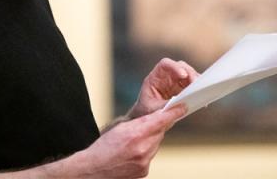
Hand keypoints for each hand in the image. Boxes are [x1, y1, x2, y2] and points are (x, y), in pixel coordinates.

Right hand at [57, 105, 186, 178]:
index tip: (184, 105)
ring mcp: (144, 162)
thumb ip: (139, 122)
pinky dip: (144, 152)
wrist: (92, 170)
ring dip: (148, 140)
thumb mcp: (120, 128)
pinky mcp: (144, 172)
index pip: (162, 119)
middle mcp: (144, 149)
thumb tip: (155, 118)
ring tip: (132, 143)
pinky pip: (149, 156)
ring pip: (154, 144)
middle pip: (158, 132)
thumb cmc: (102, 147)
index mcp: (137, 133)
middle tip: (143, 126)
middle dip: (155, 127)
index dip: (174, 111)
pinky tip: (132, 153)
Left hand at [128, 58, 198, 118]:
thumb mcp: (153, 110)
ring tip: (202, 91)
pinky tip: (202, 97)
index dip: (175, 67)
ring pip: (189, 74)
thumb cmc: (145, 111)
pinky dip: (198, 89)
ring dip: (196, 81)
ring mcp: (175, 81)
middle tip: (196, 84)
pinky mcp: (182, 89)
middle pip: (180, 67)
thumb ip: (166, 106)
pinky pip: (192, 85)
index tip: (183, 75)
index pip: (165, 64)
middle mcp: (166, 76)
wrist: (146, 118)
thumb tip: (182, 105)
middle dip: (190, 73)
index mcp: (155, 77)